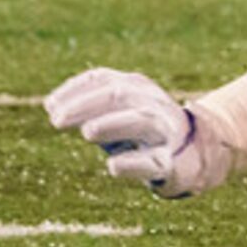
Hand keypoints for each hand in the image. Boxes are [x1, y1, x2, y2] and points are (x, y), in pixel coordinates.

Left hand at [44, 67, 232, 199]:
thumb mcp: (117, 115)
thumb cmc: (145, 133)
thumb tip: (50, 106)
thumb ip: (88, 109)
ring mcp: (165, 131)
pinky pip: (153, 161)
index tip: (49, 106)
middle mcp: (152, 103)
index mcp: (137, 87)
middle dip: (86, 105)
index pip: (103, 79)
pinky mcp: (172, 163)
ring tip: (87, 132)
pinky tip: (112, 167)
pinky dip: (133, 162)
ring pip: (139, 121)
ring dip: (112, 124)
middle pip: (119, 95)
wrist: (197, 156)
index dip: (75, 89)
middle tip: (56, 120)